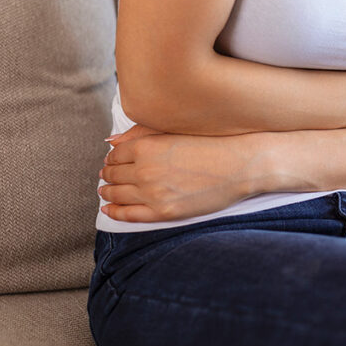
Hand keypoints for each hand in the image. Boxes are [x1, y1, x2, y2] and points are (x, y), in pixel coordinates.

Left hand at [98, 124, 266, 221]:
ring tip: (105, 191)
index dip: (111, 158)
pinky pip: (129, 215)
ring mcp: (153, 193)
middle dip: (108, 175)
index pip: (115, 154)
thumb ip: (139, 134)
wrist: (240, 165)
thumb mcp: (173, 130)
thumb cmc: (212, 143)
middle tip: (106, 176)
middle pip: (113, 174)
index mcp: (145, 146)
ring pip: (117, 194)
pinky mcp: (164, 212)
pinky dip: (115, 212)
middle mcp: (144, 170)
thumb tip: (111, 142)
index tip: (111, 161)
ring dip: (107, 192)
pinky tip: (108, 209)